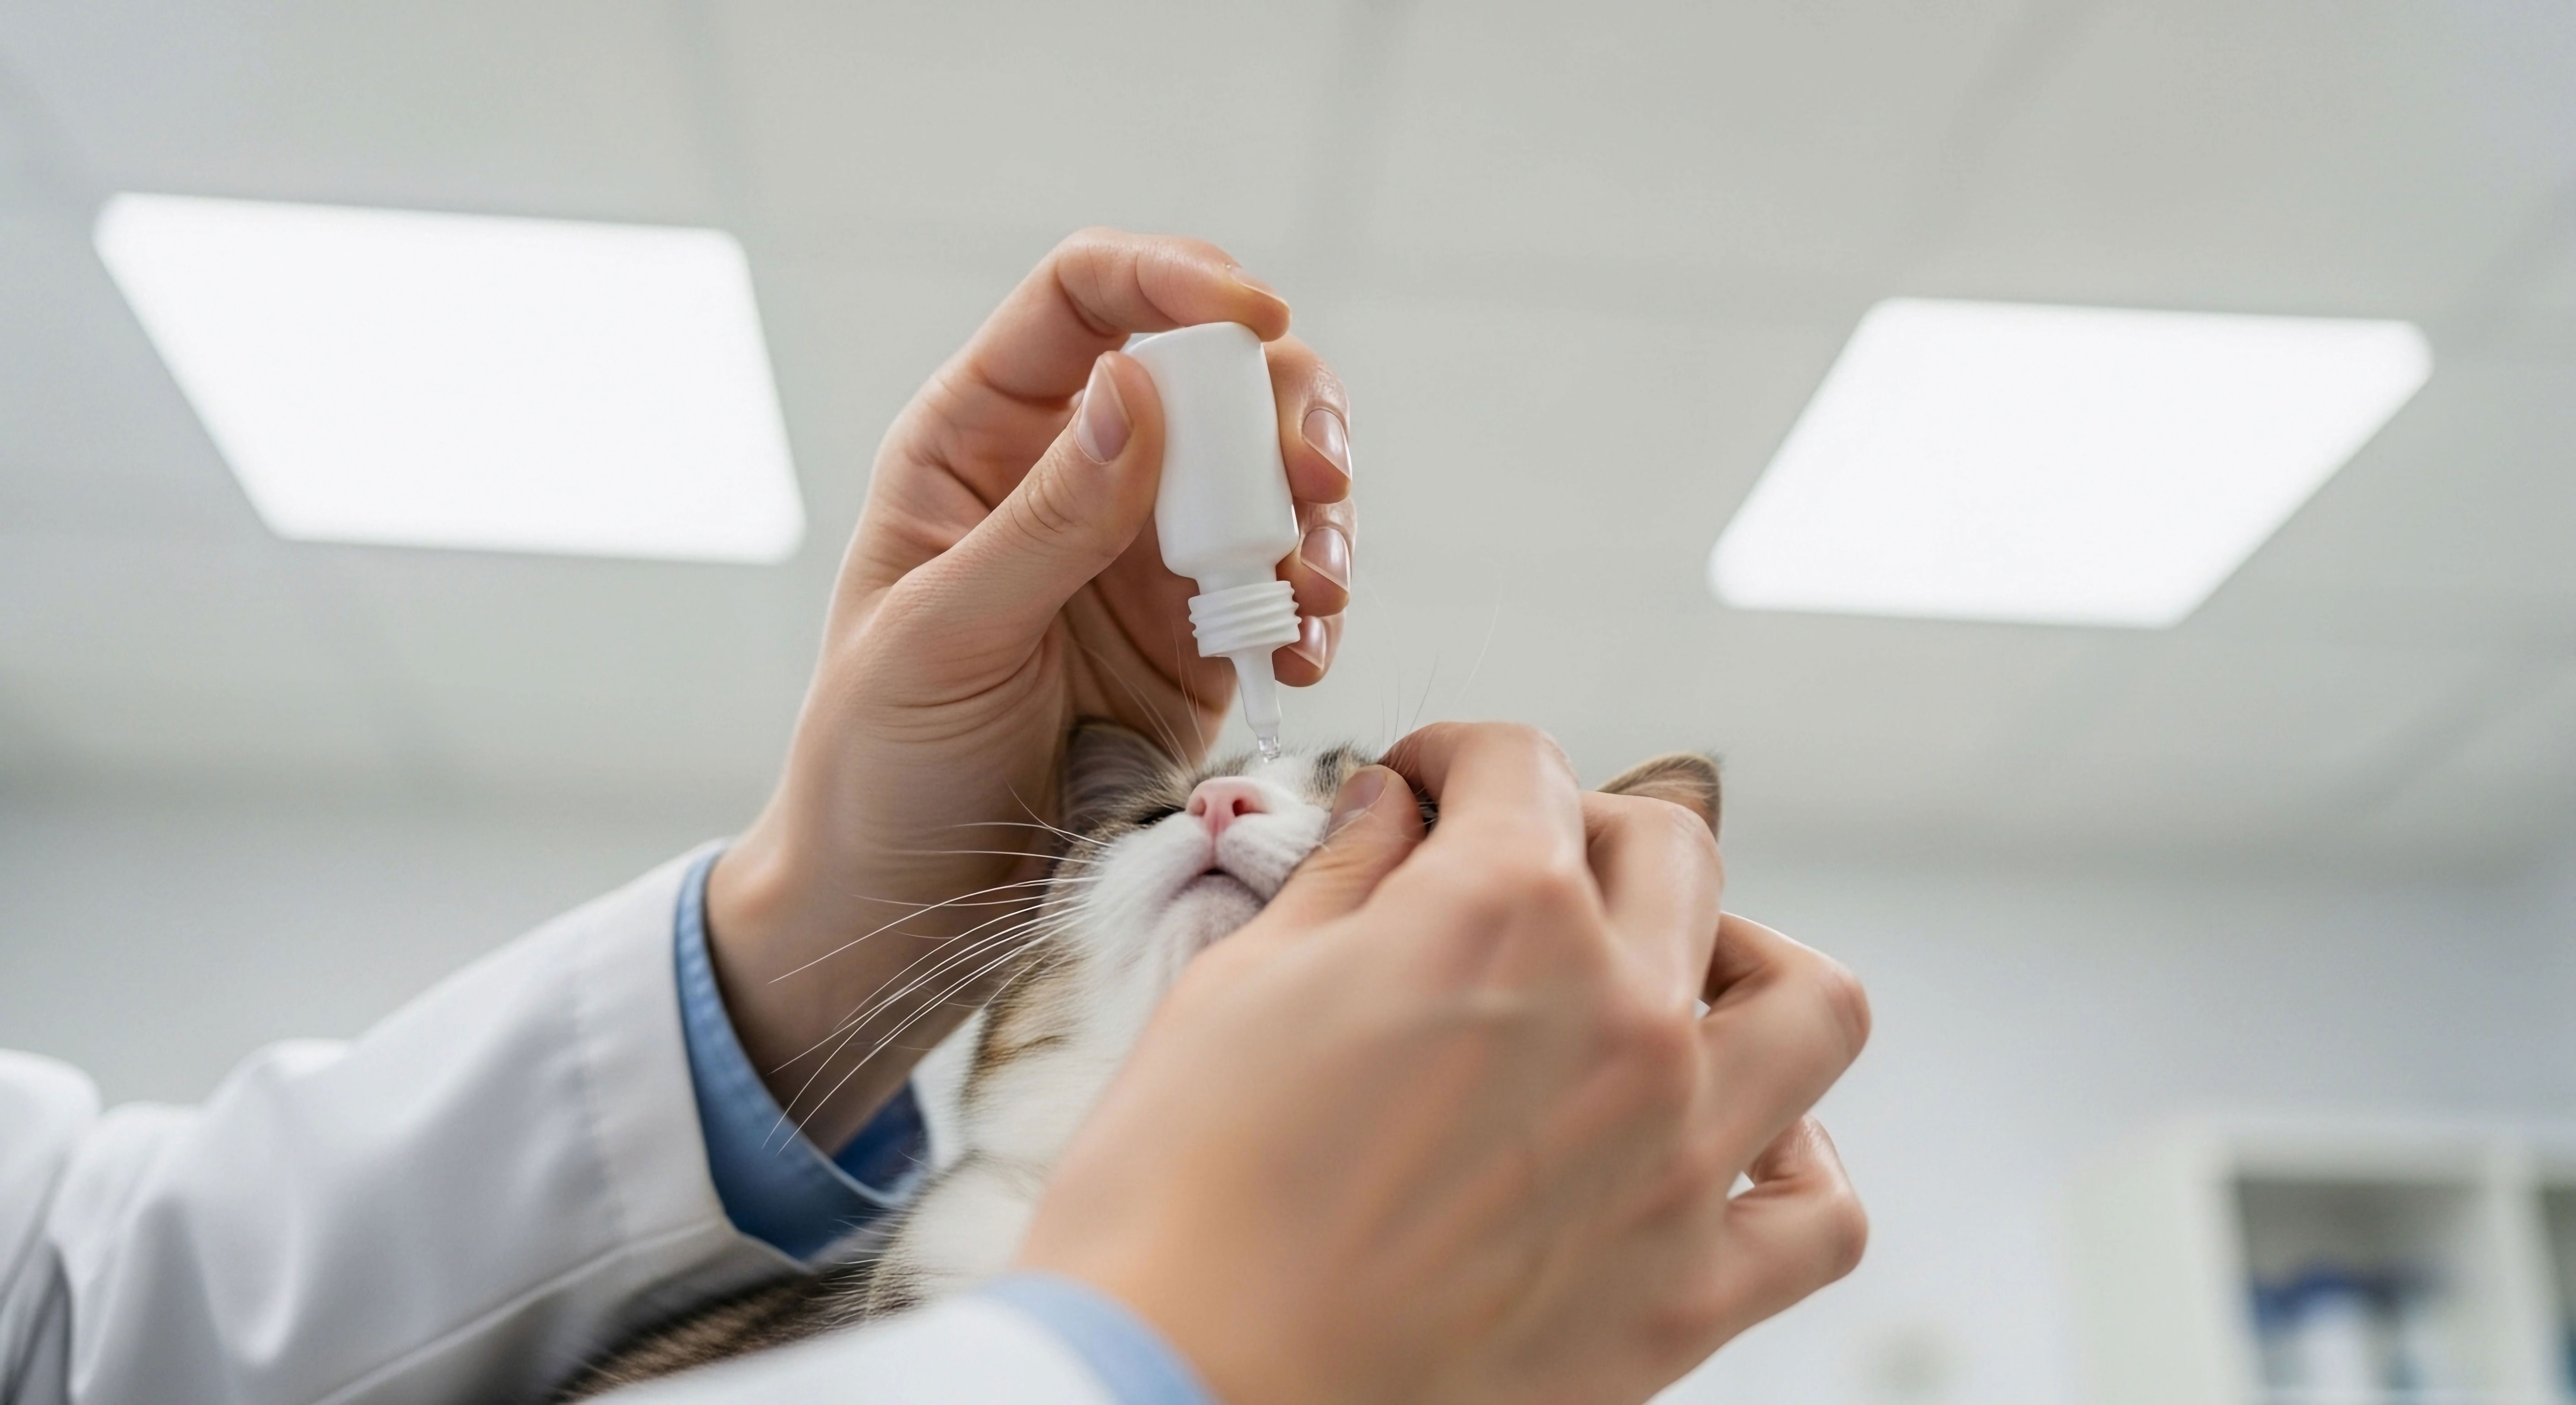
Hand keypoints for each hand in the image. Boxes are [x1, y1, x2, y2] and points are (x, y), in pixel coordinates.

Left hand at [709, 231, 1356, 1146]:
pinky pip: (1288, 584)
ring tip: (1314, 587)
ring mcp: (1147, 556)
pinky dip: (1316, 605)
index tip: (1255, 314)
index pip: (1085, 300)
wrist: (905, 904)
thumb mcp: (940, 638)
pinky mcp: (1202, 637)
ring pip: (1269, 470)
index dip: (1174, 279)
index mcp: (980, 442)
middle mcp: (1076, 476)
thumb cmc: (880, 763)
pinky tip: (1301, 653)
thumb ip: (1043, 520)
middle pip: (1211, 372)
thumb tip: (1133, 388)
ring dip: (1316, 510)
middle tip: (1316, 478)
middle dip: (1284, 405)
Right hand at [1017, 722, 1871, 1404]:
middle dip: (1585, 833)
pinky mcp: (1688, 1294)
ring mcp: (1676, 1158)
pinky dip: (1798, 1162)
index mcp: (1499, 915)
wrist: (1181, 1391)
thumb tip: (1391, 813)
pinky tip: (1725, 1146)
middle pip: (1670, 852)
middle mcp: (1620, 1015)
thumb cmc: (1178, 1198)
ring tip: (1671, 982)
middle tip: (1516, 873)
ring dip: (1744, 964)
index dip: (1458, 759)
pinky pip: (1822, 1211)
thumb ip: (1342, 880)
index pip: (1521, 767)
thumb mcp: (1239, 988)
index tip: (1425, 790)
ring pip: (1807, 1003)